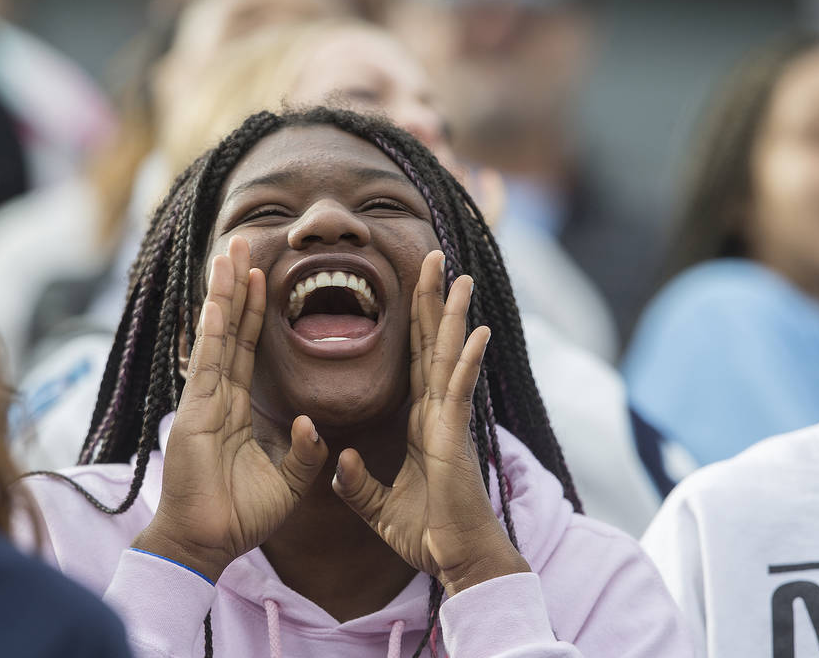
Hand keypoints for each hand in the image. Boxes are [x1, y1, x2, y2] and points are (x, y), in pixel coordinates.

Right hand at [133, 236, 328, 580]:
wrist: (209, 544)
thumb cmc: (242, 515)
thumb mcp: (290, 481)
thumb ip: (305, 451)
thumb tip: (312, 422)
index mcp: (235, 408)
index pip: (246, 347)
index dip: (253, 310)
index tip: (261, 274)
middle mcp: (216, 397)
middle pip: (229, 331)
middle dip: (235, 288)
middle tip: (240, 245)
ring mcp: (202, 404)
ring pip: (216, 339)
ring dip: (222, 296)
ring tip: (227, 255)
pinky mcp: (194, 418)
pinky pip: (206, 368)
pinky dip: (211, 334)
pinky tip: (215, 303)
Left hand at [332, 250, 529, 595]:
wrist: (456, 561)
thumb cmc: (427, 534)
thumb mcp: (377, 506)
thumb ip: (357, 483)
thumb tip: (341, 461)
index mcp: (424, 421)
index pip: (418, 360)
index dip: (418, 322)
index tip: (418, 285)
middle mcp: (439, 412)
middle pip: (434, 345)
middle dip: (434, 301)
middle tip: (436, 257)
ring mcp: (450, 422)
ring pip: (450, 357)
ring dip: (454, 316)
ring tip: (459, 276)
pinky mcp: (455, 438)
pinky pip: (459, 392)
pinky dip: (469, 361)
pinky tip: (477, 330)